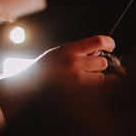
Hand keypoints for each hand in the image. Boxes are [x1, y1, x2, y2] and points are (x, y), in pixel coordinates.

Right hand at [0, 35, 114, 117]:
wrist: (24, 88)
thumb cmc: (43, 70)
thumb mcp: (57, 54)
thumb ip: (78, 52)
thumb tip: (100, 52)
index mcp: (68, 50)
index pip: (98, 41)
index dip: (109, 43)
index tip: (111, 46)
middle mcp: (73, 62)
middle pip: (102, 63)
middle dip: (97, 66)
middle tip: (86, 69)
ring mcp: (76, 79)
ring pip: (101, 78)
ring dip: (95, 79)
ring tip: (78, 81)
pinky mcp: (77, 94)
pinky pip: (96, 90)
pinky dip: (94, 90)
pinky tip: (84, 90)